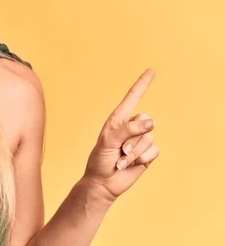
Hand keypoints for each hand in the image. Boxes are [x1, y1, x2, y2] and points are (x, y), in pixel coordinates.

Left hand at [83, 69, 159, 202]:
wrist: (103, 182)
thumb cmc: (100, 160)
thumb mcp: (108, 142)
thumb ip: (128, 130)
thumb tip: (151, 121)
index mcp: (118, 119)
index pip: (133, 97)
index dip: (142, 84)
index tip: (151, 71)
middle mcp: (131, 126)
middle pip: (145, 121)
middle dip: (132, 138)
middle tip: (118, 150)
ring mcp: (140, 140)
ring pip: (148, 138)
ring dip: (133, 152)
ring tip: (120, 159)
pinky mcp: (147, 153)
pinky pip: (154, 151)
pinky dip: (141, 159)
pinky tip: (130, 165)